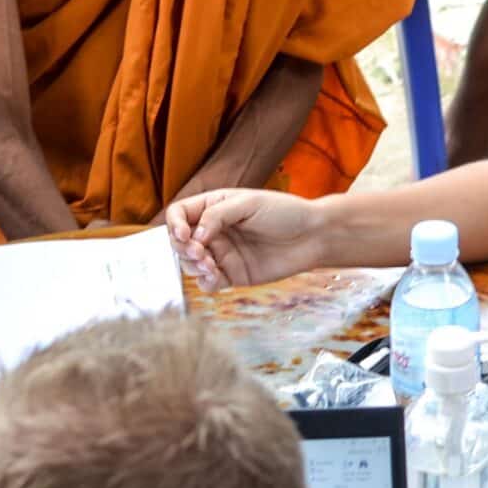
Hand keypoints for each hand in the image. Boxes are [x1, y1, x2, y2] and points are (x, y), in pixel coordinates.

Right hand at [167, 188, 324, 288]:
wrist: (312, 236)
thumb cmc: (284, 212)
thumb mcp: (248, 203)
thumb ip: (217, 216)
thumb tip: (193, 236)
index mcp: (214, 207)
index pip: (180, 214)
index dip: (175, 225)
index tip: (185, 235)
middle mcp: (214, 231)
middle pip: (180, 242)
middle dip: (184, 249)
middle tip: (201, 253)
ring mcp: (222, 254)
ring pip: (191, 264)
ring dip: (194, 266)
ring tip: (210, 265)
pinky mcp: (233, 275)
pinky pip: (208, 283)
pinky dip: (205, 282)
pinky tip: (216, 277)